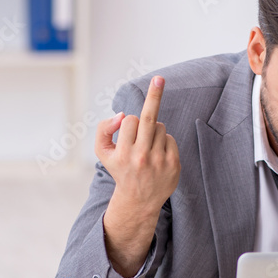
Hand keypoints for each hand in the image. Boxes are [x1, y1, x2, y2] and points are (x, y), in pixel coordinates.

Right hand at [95, 75, 180, 276]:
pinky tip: (157, 154)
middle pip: (148, 118)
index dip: (128, 123)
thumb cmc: (120, 169)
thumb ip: (104, 129)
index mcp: (123, 153)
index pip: (130, 120)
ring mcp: (159, 161)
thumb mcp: (103, 153)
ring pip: (159, 126)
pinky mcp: (173, 164)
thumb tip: (122, 115)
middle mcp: (141, 157)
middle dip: (154, 94)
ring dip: (152, 131)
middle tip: (159, 77)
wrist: (139, 200)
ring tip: (147, 148)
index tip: (128, 123)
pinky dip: (163, 141)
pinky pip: (169, 137)